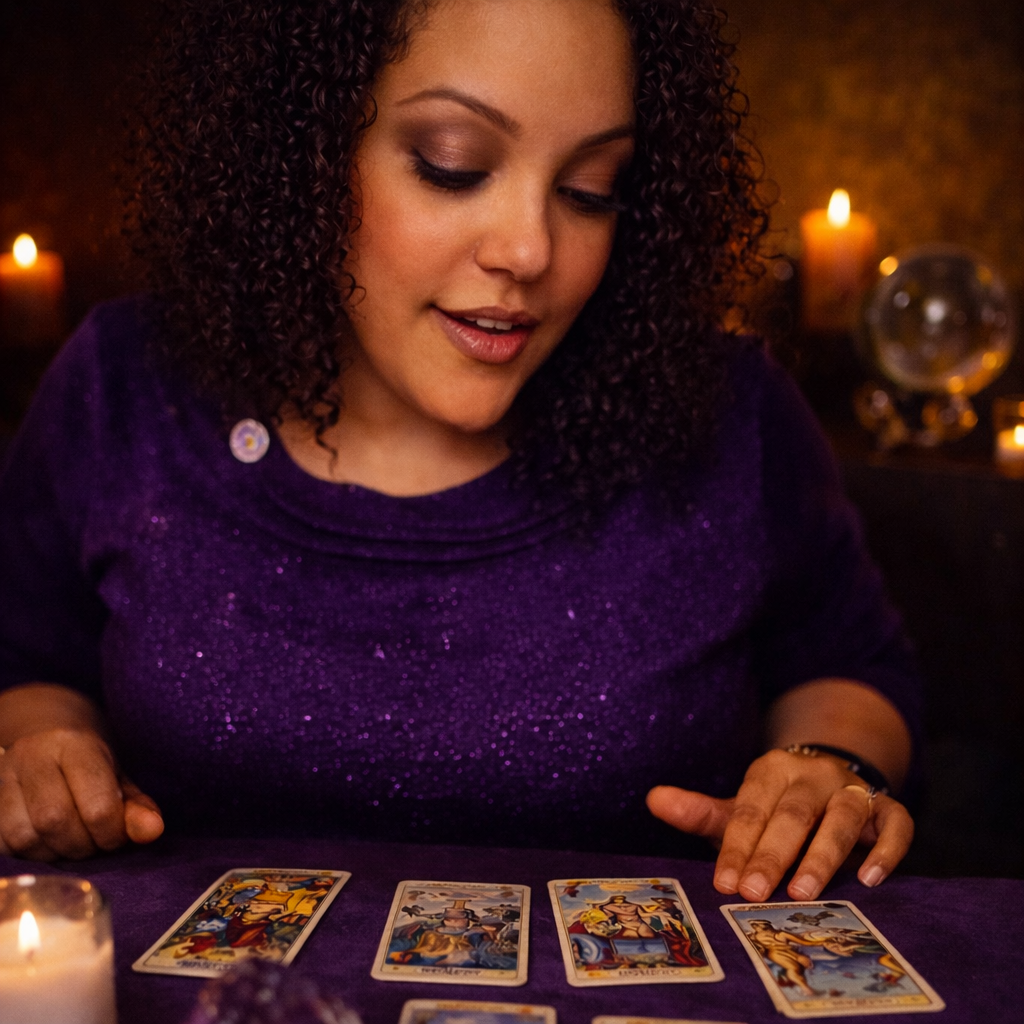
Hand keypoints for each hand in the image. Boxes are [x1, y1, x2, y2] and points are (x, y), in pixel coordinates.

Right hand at [0, 728, 163, 860]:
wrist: (44, 734)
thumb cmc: (89, 764)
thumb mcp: (119, 778)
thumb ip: (136, 806)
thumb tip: (153, 831)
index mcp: (75, 745)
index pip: (96, 804)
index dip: (112, 832)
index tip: (118, 836)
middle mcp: (33, 756)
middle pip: (55, 821)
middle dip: (82, 845)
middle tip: (94, 844)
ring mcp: (3, 776)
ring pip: (24, 836)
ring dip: (53, 853)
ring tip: (71, 844)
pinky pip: (3, 844)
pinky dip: (29, 854)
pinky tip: (47, 844)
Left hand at [646, 748, 913, 900]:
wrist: (829, 779)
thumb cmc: (775, 808)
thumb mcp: (740, 809)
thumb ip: (700, 812)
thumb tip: (652, 799)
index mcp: (771, 770)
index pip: (751, 808)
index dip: (738, 846)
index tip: (724, 882)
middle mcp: (813, 775)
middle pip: (794, 813)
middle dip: (773, 854)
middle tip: (755, 893)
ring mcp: (853, 788)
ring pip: (843, 815)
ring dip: (824, 853)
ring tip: (804, 892)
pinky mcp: (888, 808)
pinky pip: (896, 822)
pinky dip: (887, 848)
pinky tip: (870, 878)